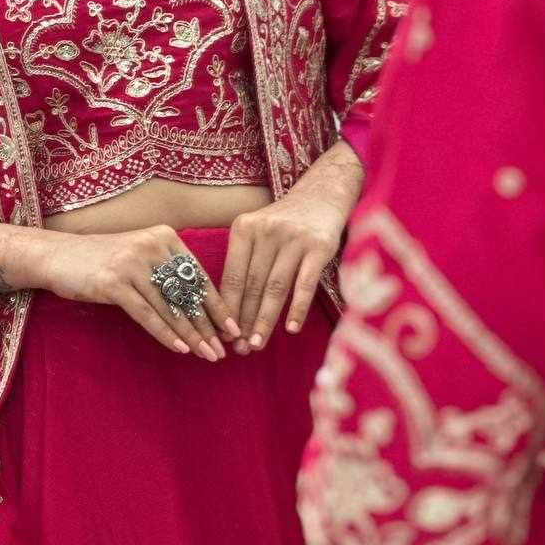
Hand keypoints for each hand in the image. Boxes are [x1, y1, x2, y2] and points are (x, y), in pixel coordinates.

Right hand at [38, 224, 240, 361]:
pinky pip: (147, 313)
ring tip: (207, 355)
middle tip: (223, 350)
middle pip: (188, 293)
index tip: (233, 329)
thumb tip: (202, 308)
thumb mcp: (141, 257)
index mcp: (165, 236)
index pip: (199, 276)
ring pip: (170, 306)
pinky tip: (180, 349)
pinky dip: (165, 333)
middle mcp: (152, 245)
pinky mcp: (114, 282)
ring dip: (191, 334)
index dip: (217, 305)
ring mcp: (132, 263)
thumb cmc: (104, 261)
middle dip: (208, 325)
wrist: (59, 256)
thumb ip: (168, 273)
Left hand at [220, 141, 363, 351]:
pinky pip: (305, 283)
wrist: (322, 195)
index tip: (223, 334)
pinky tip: (291, 329)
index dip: (227, 308)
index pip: (233, 276)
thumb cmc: (283, 223)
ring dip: (265, 320)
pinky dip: (297, 308)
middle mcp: (266, 231)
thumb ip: (244, 264)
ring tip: (257, 344)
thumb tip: (230, 312)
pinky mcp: (320, 246)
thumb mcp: (257, 233)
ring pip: (275, 288)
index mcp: (244, 228)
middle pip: (252, 285)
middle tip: (239, 349)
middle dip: (244, 320)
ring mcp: (294, 238)